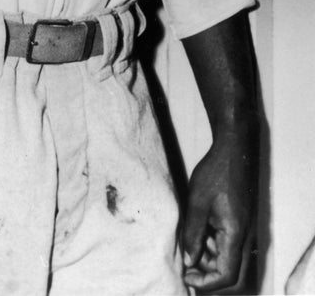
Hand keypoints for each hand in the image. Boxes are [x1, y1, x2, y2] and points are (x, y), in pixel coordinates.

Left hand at [182, 134, 256, 292]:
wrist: (234, 150)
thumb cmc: (215, 172)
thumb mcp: (197, 203)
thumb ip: (193, 234)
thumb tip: (190, 261)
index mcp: (236, 234)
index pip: (227, 275)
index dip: (206, 283)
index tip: (186, 277)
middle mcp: (246, 237)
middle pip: (234, 275)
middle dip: (210, 278)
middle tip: (188, 269)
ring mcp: (247, 231)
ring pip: (233, 262)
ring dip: (212, 263)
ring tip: (190, 249)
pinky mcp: (243, 224)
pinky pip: (232, 247)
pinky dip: (216, 249)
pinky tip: (200, 236)